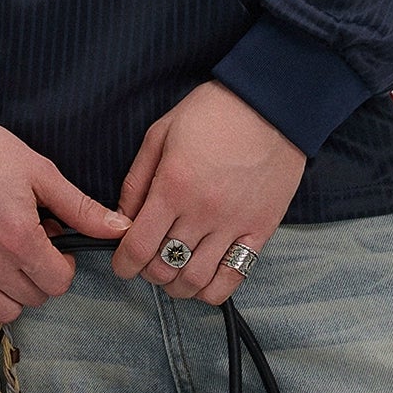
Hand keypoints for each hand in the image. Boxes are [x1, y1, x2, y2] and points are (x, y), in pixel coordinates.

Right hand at [0, 120, 131, 329]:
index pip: (60, 282)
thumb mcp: (39, 171)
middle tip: (31, 244)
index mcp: (19, 238)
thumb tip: (117, 227)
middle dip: (41, 274)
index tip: (56, 244)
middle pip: (35, 297)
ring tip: (9, 261)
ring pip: (5, 312)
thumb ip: (79, 207)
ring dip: (15, 293)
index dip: (65, 263)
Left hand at [112, 82, 306, 305]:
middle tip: (148, 260)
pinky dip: (214, 290)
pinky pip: (235, 277)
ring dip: (177, 285)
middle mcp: (202, 212)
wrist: (270, 103)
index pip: (138, 248)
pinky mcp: (261, 229)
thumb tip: (123, 218)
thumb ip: (137, 179)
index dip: (123, 264)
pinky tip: (204, 278)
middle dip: (148, 272)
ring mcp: (234, 224)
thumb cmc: (213, 111)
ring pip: (197, 280)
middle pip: (164, 268)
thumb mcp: (161, 133)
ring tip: (174, 270)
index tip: (122, 262)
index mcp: (173, 186)